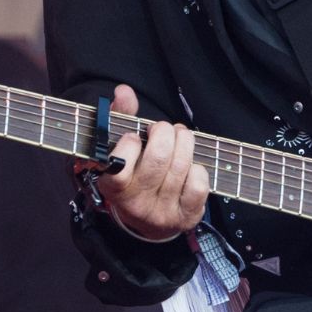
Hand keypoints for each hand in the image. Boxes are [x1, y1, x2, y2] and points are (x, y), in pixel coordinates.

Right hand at [91, 84, 209, 241]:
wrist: (147, 220)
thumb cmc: (134, 173)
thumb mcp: (121, 148)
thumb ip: (121, 117)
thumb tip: (124, 91)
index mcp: (112, 186)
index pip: (119, 163)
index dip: (131, 143)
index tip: (135, 136)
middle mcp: (135, 203)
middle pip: (158, 159)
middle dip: (165, 133)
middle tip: (163, 129)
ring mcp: (160, 213)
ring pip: (180, 167)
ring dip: (185, 142)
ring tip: (180, 137)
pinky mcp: (184, 217)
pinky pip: (198, 185)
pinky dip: (198, 168)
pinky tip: (190, 166)